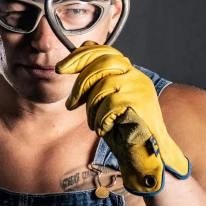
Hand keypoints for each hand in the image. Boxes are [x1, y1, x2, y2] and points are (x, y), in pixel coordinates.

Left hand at [55, 42, 189, 194]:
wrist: (145, 154)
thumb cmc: (122, 129)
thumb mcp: (104, 101)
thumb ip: (96, 80)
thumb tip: (80, 53)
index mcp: (128, 72)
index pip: (104, 51)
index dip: (80, 56)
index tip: (61, 67)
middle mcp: (136, 75)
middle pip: (102, 62)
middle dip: (80, 83)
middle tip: (70, 105)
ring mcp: (139, 87)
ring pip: (103, 84)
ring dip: (92, 109)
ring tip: (95, 124)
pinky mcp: (140, 102)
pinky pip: (110, 104)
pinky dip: (102, 120)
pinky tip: (105, 130)